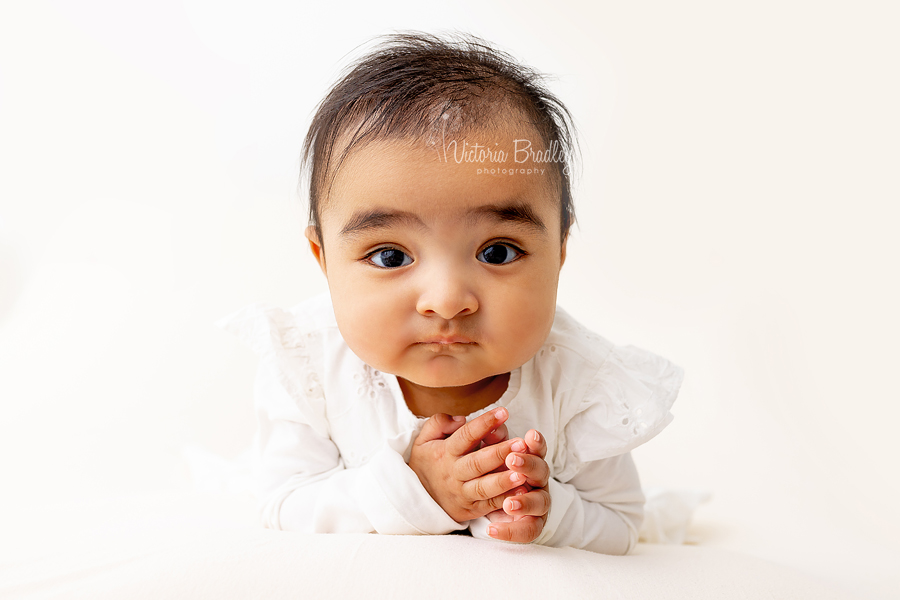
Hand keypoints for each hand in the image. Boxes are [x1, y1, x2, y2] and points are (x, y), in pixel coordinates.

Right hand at [409, 407, 529, 522]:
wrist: (416, 500)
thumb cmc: (426, 463)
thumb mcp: (423, 439)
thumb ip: (438, 423)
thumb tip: (461, 419)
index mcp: (445, 453)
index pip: (466, 435)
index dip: (485, 423)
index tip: (504, 412)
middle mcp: (454, 473)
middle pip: (478, 463)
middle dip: (500, 453)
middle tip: (521, 443)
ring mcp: (463, 493)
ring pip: (484, 487)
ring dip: (504, 480)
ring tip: (523, 472)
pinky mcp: (471, 509)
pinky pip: (489, 505)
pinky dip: (505, 500)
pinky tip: (522, 492)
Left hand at [485, 429, 550, 542]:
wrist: (501, 502)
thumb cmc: (497, 470)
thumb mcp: (493, 454)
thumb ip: (493, 440)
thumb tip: (491, 427)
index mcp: (531, 460)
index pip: (538, 449)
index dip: (536, 443)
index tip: (530, 435)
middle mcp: (538, 481)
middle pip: (541, 471)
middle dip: (528, 465)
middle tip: (512, 460)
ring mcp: (539, 502)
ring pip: (540, 502)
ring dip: (525, 502)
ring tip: (508, 504)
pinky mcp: (533, 524)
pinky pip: (527, 531)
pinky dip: (511, 531)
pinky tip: (492, 530)